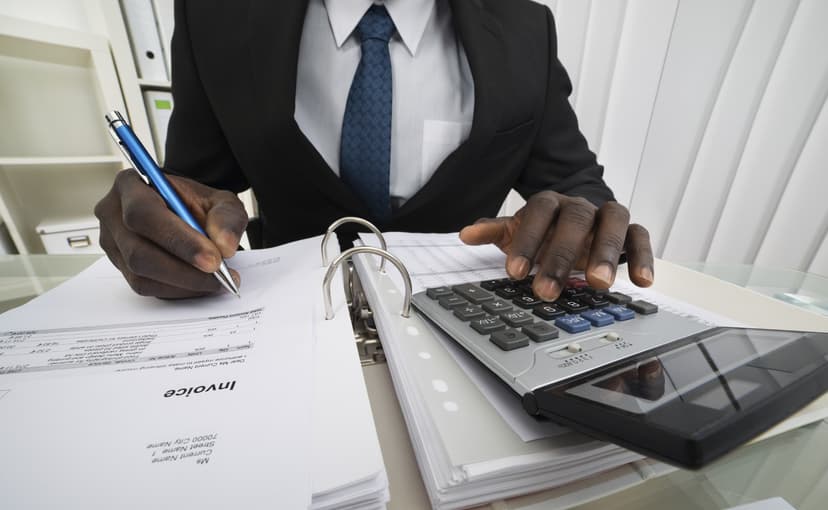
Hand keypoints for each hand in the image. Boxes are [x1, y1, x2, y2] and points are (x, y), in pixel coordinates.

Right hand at [94, 170, 247, 297]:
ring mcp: (113, 243)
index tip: (213, 258)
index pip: (144, 213)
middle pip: (138, 251)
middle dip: (182, 269)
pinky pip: (145, 287)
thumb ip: (227, 216)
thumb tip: (225, 246)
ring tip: (216, 281)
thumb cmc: (195, 204)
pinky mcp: (120, 267)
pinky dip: (177, 290)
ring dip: (183, 283)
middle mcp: (113, 214)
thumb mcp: (219, 200)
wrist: (186, 215)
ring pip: (140, 274)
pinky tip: (200, 284)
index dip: (178, 239)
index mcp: (130, 185)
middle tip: (218, 275)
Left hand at [459, 190, 652, 300]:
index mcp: (550, 203)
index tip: (514, 272)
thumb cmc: (545, 231)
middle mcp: (580, 205)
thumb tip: (466, 234)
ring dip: (607, 252)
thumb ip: (496, 232)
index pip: (539, 212)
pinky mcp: (630, 231)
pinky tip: (642, 282)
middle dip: (560, 255)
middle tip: (547, 289)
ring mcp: (606, 216)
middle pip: (575, 219)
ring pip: (613, 222)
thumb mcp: (517, 232)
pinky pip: (640, 236)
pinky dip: (643, 256)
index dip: (527, 240)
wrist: (576, 222)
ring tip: (598, 283)